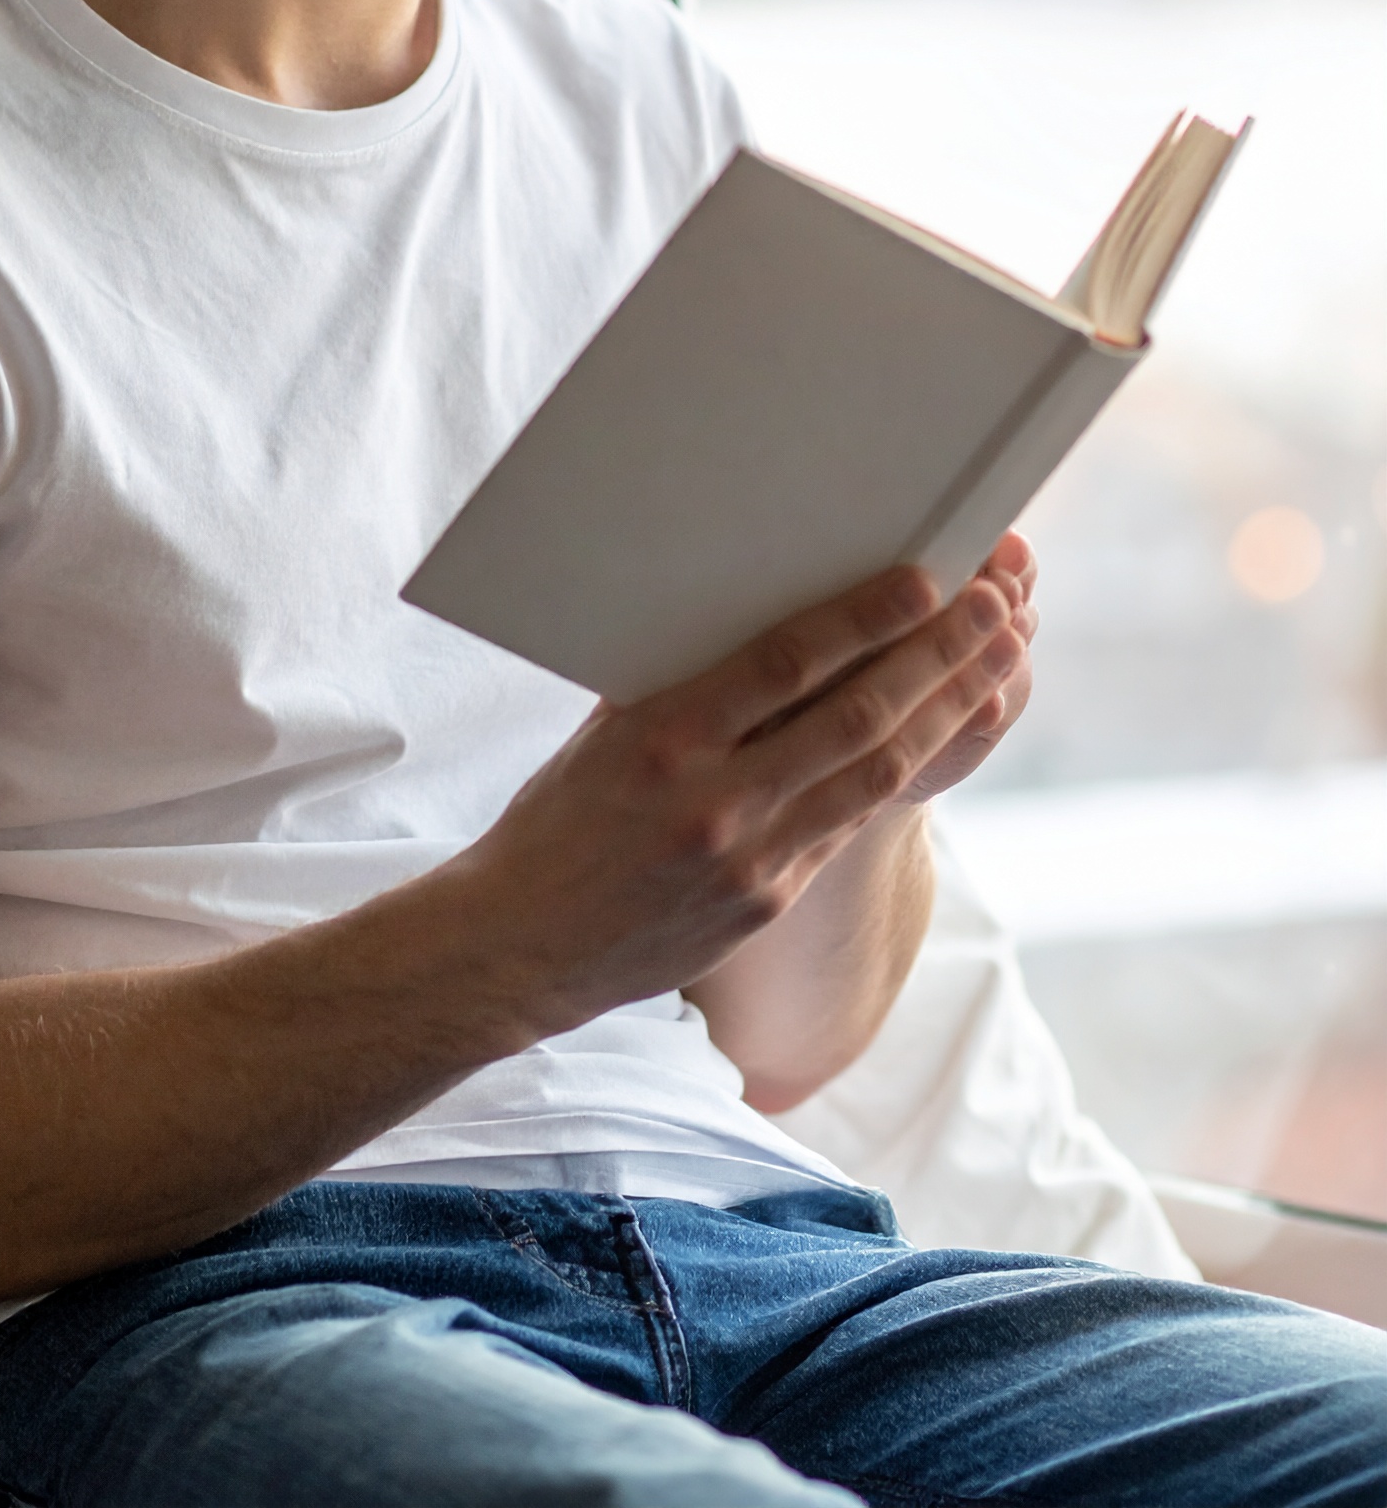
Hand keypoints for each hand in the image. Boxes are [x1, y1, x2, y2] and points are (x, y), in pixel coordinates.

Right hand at [451, 554, 1029, 1041]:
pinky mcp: (767, 901)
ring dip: (947, 709)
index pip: (784, 664)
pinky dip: (903, 770)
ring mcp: (748, 860)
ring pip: (874, 773)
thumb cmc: (560, 815)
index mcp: (662, 738)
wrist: (520, 945)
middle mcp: (713, 799)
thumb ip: (685, 680)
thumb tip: (764, 605)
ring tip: (1001, 657)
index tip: (927, 577)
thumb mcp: (606, 730)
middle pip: (853, 717)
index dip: (864, 618)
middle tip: (999, 606)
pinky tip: (942, 728)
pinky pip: (848, 822)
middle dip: (938, 656)